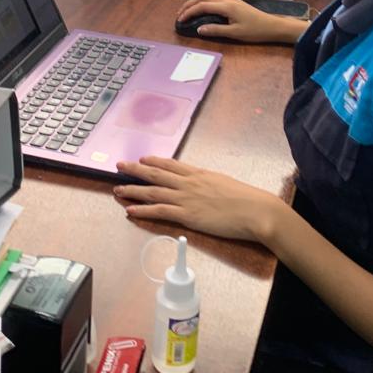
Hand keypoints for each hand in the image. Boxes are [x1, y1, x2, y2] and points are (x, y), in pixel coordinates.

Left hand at [114, 156, 285, 242]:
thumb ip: (210, 183)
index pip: (171, 164)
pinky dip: (143, 210)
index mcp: (199, 174)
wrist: (254, 210)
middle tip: (120, 166)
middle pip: (156, 174)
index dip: (154, 161)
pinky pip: (159, 211)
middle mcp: (189, 183)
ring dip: (133, 190)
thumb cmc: (245, 199)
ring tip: (118, 189)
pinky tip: (130, 210)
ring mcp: (187, 198)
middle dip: (135, 170)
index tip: (142, 158)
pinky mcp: (187, 215)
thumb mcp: (225, 183)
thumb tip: (203, 185)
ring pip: (153, 191)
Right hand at [176, 0, 306, 44]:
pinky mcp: (233, 2)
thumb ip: (215, 30)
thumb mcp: (235, 33)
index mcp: (226, 6)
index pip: (202, 6)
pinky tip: (201, 10)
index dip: (189, 12)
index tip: (180, 20)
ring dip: (196, 2)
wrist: (272, 26)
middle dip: (189, 4)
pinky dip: (203, 3)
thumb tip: (198, 29)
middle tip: (179, 14)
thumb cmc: (255, 31)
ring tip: (187, 11)